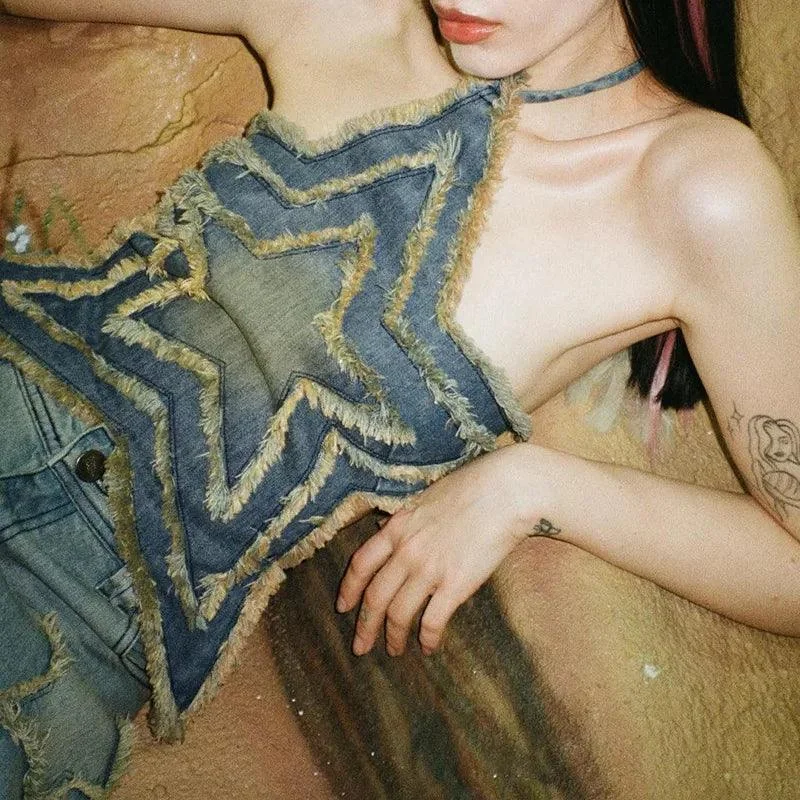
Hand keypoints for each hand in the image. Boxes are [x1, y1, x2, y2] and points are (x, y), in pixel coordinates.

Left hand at [336, 443, 539, 656]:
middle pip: (375, 597)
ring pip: (399, 614)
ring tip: (394, 650)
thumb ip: (403, 518)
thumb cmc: (471, 488)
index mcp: (397, 528)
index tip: (343, 607)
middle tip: (360, 646)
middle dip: (365, 626)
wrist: (506, 491)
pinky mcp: (455, 584)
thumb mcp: (425, 497)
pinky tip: (429, 647)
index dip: (348, 590)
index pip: (360, 565)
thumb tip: (383, 526)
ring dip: (393, 637)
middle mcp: (406, 551)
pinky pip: (433, 620)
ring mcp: (429, 569)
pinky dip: (427, 638)